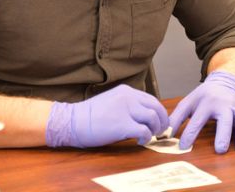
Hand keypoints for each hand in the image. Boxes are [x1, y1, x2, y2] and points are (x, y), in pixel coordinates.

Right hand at [45, 84, 169, 147]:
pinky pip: (144, 131)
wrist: (72, 122)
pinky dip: (146, 138)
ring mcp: (126, 110)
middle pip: (156, 107)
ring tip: (149, 136)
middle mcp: (128, 97)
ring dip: (155, 129)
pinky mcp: (122, 125)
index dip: (159, 112)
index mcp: (126, 91)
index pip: (151, 100)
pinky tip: (140, 141)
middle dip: (162, 121)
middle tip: (160, 131)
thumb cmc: (89, 116)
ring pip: (153, 118)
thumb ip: (128, 106)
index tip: (158, 123)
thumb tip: (144, 119)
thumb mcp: (112, 102)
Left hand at [169, 71, 234, 153]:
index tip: (184, 147)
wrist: (224, 82)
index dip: (189, 134)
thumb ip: (176, 118)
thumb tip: (164, 134)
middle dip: (223, 135)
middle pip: (225, 120)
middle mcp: (223, 105)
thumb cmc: (203, 97)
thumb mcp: (188, 102)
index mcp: (206, 103)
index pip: (197, 120)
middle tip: (220, 150)